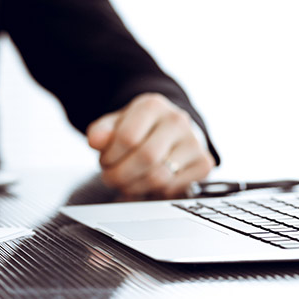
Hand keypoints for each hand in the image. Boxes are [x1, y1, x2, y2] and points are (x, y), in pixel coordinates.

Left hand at [87, 93, 214, 198]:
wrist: (167, 128)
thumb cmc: (137, 128)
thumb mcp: (114, 124)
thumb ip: (100, 131)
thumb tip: (95, 141)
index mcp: (152, 106)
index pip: (127, 138)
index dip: (110, 157)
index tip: (105, 162)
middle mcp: (177, 120)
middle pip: (146, 158)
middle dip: (121, 175)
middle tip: (111, 178)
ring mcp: (193, 141)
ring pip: (160, 177)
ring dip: (135, 187)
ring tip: (126, 182)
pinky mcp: (203, 163)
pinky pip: (174, 188)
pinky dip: (154, 192)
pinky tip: (146, 183)